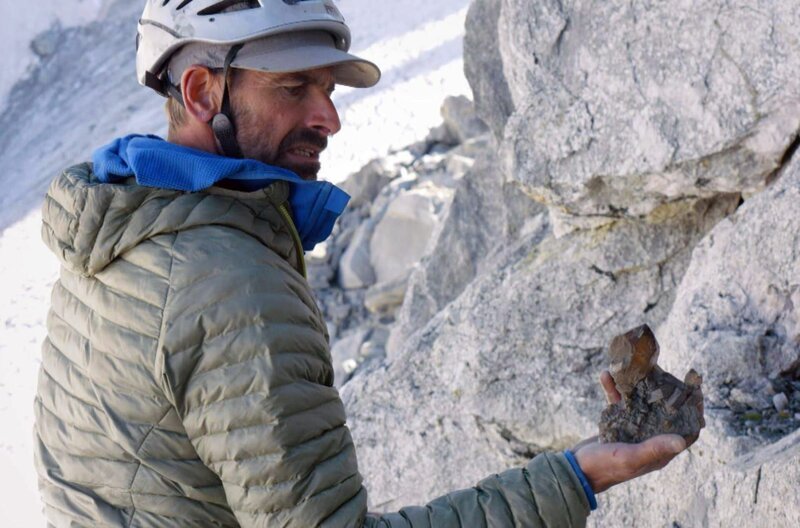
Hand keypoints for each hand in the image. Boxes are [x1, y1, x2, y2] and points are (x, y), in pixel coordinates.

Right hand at [571, 371, 690, 492]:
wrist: (577, 470)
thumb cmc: (605, 467)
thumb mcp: (630, 457)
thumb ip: (654, 448)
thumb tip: (682, 441)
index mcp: (659, 451)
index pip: (686, 431)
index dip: (694, 412)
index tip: (696, 390)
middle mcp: (649, 438)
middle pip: (666, 412)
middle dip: (667, 392)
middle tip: (667, 372)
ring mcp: (633, 429)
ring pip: (641, 403)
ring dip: (638, 386)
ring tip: (635, 368)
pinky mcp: (616, 423)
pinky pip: (618, 402)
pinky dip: (613, 389)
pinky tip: (606, 375)